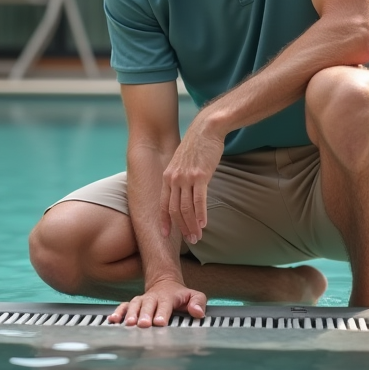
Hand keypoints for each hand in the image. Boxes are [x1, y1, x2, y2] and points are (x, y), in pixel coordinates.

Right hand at [108, 279, 207, 327]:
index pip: (165, 305)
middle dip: (145, 315)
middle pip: (147, 305)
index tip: (160, 322)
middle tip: (143, 324)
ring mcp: (141, 300)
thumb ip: (198, 302)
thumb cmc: (180, 295)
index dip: (162, 313)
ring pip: (134, 305)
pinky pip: (124, 306)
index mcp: (168, 297)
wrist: (164, 283)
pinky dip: (118, 312)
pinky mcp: (133, 304)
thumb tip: (198, 312)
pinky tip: (113, 320)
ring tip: (129, 323)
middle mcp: (152, 298)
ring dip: (131, 314)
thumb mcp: (194, 295)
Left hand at [160, 120, 224, 244]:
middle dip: (181, 228)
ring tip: (197, 237)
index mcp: (167, 177)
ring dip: (192, 225)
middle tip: (190, 240)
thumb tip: (184, 193)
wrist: (206, 129)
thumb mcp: (181, 162)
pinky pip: (199, 200)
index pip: (163, 204)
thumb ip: (180, 178)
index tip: (166, 235)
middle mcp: (174, 179)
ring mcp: (186, 178)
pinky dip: (201, 214)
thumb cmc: (196, 146)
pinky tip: (204, 224)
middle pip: (174, 210)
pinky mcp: (200, 176)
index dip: (164, 221)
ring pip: (186, 208)